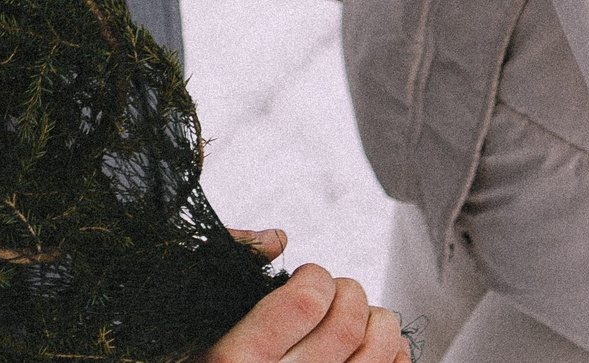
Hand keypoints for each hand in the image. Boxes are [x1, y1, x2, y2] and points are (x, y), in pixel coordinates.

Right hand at [203, 261, 408, 362]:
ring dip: (381, 323)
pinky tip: (382, 347)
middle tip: (337, 292)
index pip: (305, 302)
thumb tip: (277, 238)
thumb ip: (226, 266)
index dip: (317, 277)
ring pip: (376, 356)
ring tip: (363, 316)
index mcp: (233, 360)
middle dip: (351, 294)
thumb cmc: (196, 356)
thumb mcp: (193, 315)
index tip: (309, 277)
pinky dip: (395, 357)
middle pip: (346, 327)